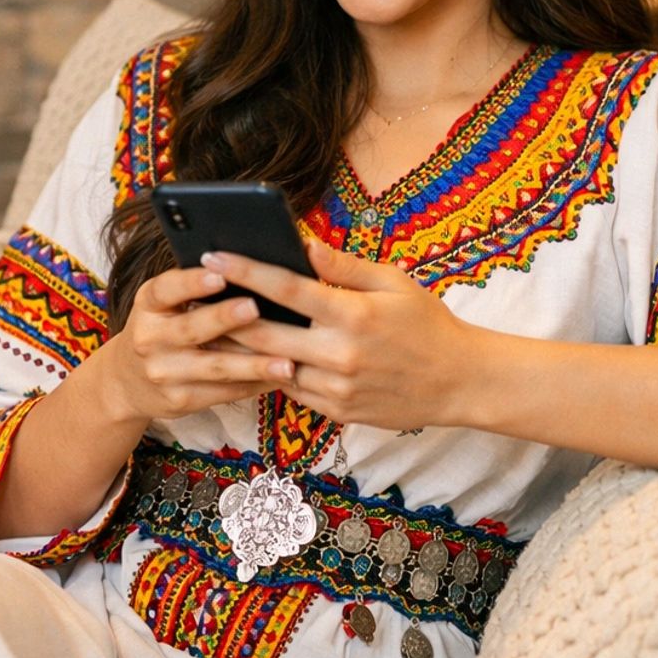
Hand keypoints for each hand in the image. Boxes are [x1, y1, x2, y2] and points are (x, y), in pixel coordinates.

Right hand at [101, 266, 294, 422]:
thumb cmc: (160, 330)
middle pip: (191, 328)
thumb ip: (192, 289)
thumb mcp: (162, 306)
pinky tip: (280, 379)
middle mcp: (150, 339)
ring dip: (253, 364)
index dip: (191, 283)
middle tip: (255, 307)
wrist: (126, 382)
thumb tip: (247, 270)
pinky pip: (223, 392)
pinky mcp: (180, 400)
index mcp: (148, 305)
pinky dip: (254, 385)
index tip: (219, 275)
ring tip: (286, 362)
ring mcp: (164, 373)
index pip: (165, 290)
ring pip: (215, 367)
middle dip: (224, 318)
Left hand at [201, 238, 472, 429]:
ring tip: (215, 326)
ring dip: (241, 348)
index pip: (285, 288)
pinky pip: (293, 391)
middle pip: (263, 334)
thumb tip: (303, 245)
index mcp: (353, 315)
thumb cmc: (428, 324)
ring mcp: (337, 389)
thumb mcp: (394, 283)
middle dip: (224, 314)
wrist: (460, 382)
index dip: (244, 270)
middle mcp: (340, 354)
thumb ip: (344, 267)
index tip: (213, 254)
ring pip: (272, 367)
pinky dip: (273, 371)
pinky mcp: (338, 412)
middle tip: (197, 296)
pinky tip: (257, 355)